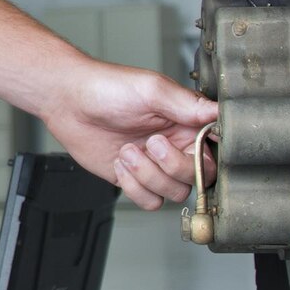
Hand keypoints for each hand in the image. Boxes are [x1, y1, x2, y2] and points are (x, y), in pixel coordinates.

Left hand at [39, 59, 216, 210]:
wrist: (69, 102)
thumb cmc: (108, 88)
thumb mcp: (152, 90)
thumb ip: (188, 104)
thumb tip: (221, 112)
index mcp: (186, 122)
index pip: (216, 150)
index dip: (204, 155)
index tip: (188, 147)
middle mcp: (175, 145)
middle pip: (199, 178)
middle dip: (172, 166)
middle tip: (150, 143)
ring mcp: (155, 165)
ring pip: (175, 192)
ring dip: (148, 175)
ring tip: (127, 151)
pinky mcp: (135, 179)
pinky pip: (150, 201)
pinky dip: (135, 187)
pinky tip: (120, 164)